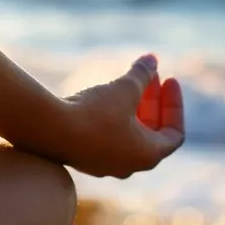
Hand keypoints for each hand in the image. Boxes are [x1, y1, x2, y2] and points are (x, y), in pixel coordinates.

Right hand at [59, 54, 184, 178]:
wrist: (49, 130)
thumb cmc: (94, 112)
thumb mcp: (124, 88)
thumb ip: (142, 74)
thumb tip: (152, 59)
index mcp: (147, 155)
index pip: (174, 133)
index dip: (175, 104)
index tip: (169, 79)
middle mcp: (129, 165)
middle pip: (150, 131)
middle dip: (152, 100)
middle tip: (149, 74)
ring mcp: (105, 164)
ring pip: (127, 134)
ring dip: (132, 107)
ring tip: (125, 80)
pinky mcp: (84, 158)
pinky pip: (106, 137)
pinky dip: (113, 117)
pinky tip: (102, 95)